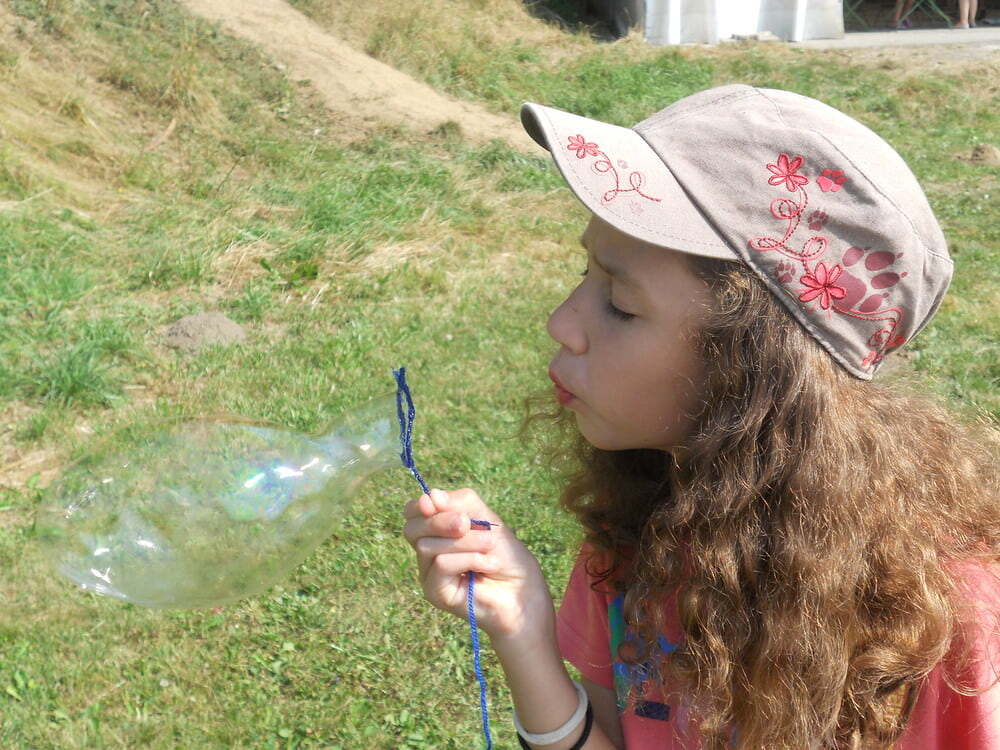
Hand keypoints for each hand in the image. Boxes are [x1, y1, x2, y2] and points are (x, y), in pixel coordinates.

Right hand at [403, 488, 554, 644]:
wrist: (524, 591)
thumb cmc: (507, 556)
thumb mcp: (488, 520)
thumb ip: (462, 504)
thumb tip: (431, 496)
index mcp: (438, 531)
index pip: (412, 514)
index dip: (419, 506)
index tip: (435, 502)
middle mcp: (428, 553)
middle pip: (412, 529)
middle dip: (440, 520)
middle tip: (466, 523)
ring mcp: (429, 574)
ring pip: (428, 546)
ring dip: (464, 542)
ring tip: (489, 546)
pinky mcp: (436, 593)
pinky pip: (440, 565)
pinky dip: (468, 559)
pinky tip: (488, 564)